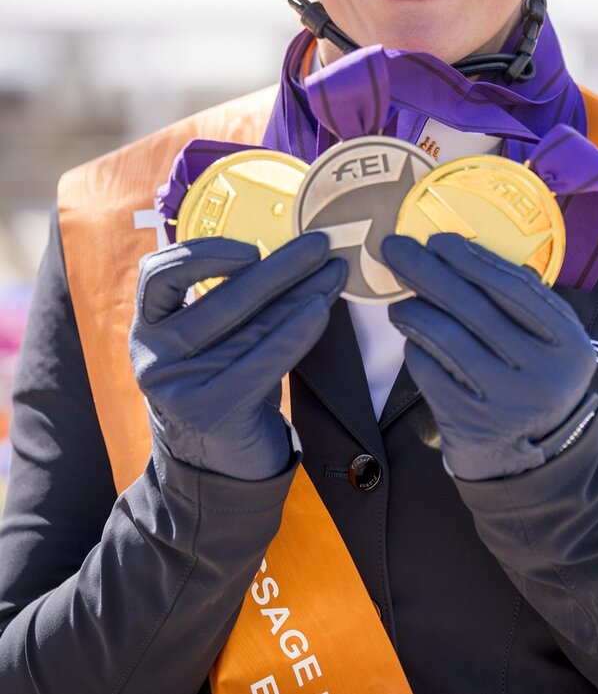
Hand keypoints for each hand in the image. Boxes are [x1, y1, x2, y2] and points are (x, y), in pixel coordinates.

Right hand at [130, 233, 346, 480]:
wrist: (219, 468)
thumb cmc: (222, 385)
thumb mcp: (213, 342)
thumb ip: (230, 300)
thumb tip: (290, 251)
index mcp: (148, 329)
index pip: (157, 275)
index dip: (202, 253)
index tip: (250, 249)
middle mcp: (154, 357)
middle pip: (222, 299)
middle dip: (280, 266)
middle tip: (319, 245)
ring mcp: (180, 388)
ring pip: (252, 327)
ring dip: (301, 293)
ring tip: (334, 273)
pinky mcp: (212, 413)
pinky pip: (264, 361)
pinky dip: (296, 332)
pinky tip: (320, 312)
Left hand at [383, 233, 596, 481]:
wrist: (535, 460)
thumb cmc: (536, 379)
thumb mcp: (552, 341)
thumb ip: (525, 300)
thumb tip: (465, 250)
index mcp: (568, 344)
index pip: (513, 289)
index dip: (471, 259)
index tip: (438, 240)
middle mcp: (541, 373)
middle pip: (473, 308)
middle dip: (427, 271)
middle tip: (396, 248)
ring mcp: (505, 401)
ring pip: (445, 338)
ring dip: (414, 310)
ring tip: (401, 301)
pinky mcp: (470, 422)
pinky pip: (429, 370)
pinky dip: (415, 346)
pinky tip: (412, 338)